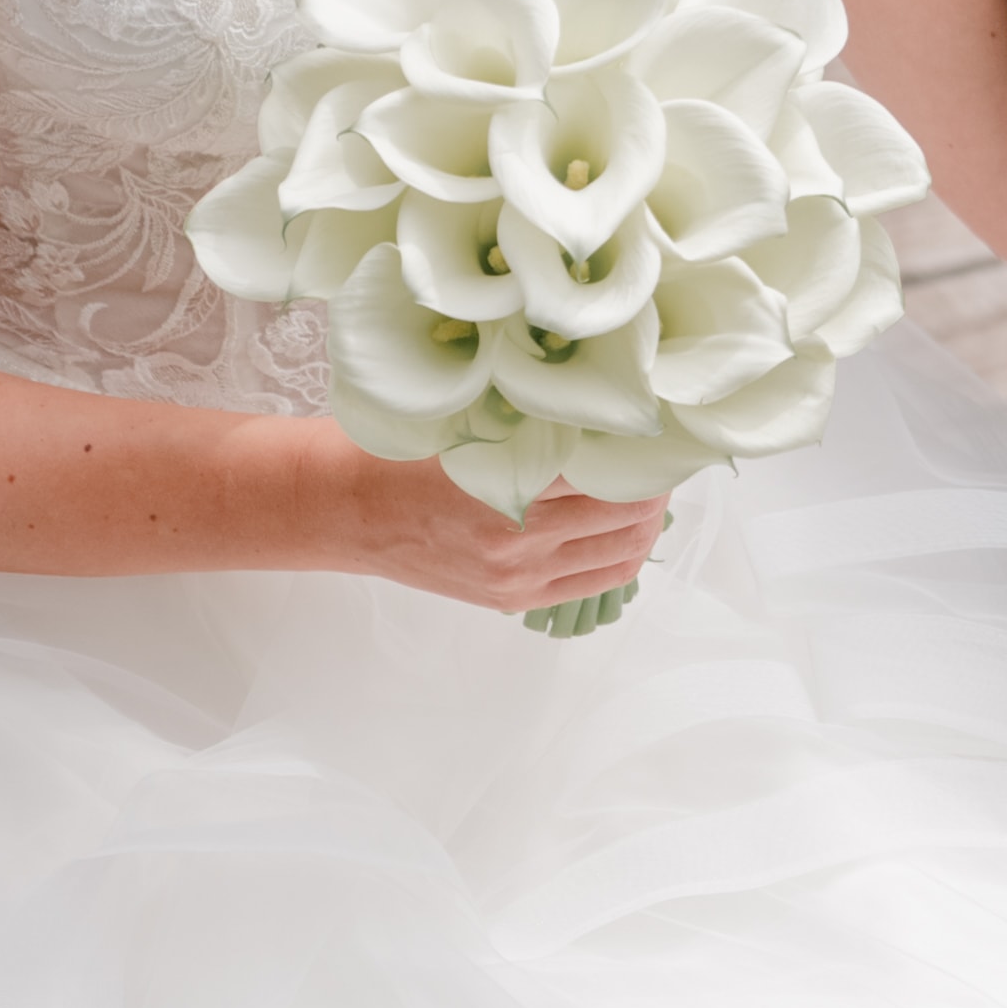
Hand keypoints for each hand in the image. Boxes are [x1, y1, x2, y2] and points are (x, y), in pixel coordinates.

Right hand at [266, 428, 674, 624]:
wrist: (346, 509)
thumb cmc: (399, 451)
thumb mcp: (465, 418)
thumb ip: (532, 422)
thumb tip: (606, 409)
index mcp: (506, 484)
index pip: (610, 470)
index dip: (646, 450)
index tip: (659, 426)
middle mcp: (518, 539)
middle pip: (627, 513)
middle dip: (654, 483)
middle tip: (660, 454)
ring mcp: (518, 575)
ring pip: (622, 552)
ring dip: (646, 520)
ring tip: (648, 488)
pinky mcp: (513, 598)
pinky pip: (596, 580)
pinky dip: (622, 551)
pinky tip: (624, 525)